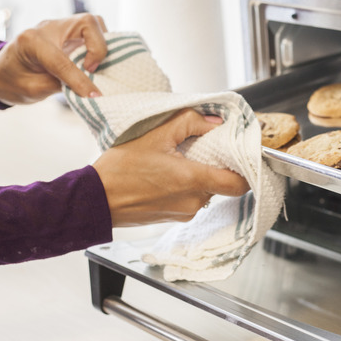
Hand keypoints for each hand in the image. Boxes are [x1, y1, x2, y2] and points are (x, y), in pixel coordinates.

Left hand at [0, 13, 107, 103]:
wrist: (3, 71)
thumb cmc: (14, 81)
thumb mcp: (33, 90)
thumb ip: (61, 86)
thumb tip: (90, 90)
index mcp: (31, 42)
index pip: (62, 59)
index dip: (80, 80)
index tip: (94, 96)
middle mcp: (48, 28)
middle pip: (86, 23)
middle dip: (98, 48)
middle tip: (92, 69)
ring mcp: (60, 27)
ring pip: (93, 23)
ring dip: (101, 43)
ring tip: (95, 65)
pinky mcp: (70, 32)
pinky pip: (93, 31)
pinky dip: (100, 44)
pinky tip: (95, 60)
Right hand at [92, 109, 250, 226]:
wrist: (94, 201)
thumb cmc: (119, 170)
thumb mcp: (154, 135)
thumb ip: (189, 123)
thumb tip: (214, 122)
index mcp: (193, 180)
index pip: (239, 183)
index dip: (246, 169)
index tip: (242, 156)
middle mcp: (193, 201)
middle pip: (223, 184)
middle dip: (217, 166)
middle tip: (203, 150)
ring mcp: (185, 212)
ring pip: (207, 192)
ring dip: (200, 176)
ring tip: (179, 161)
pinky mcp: (175, 218)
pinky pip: (192, 200)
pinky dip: (188, 187)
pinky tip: (168, 175)